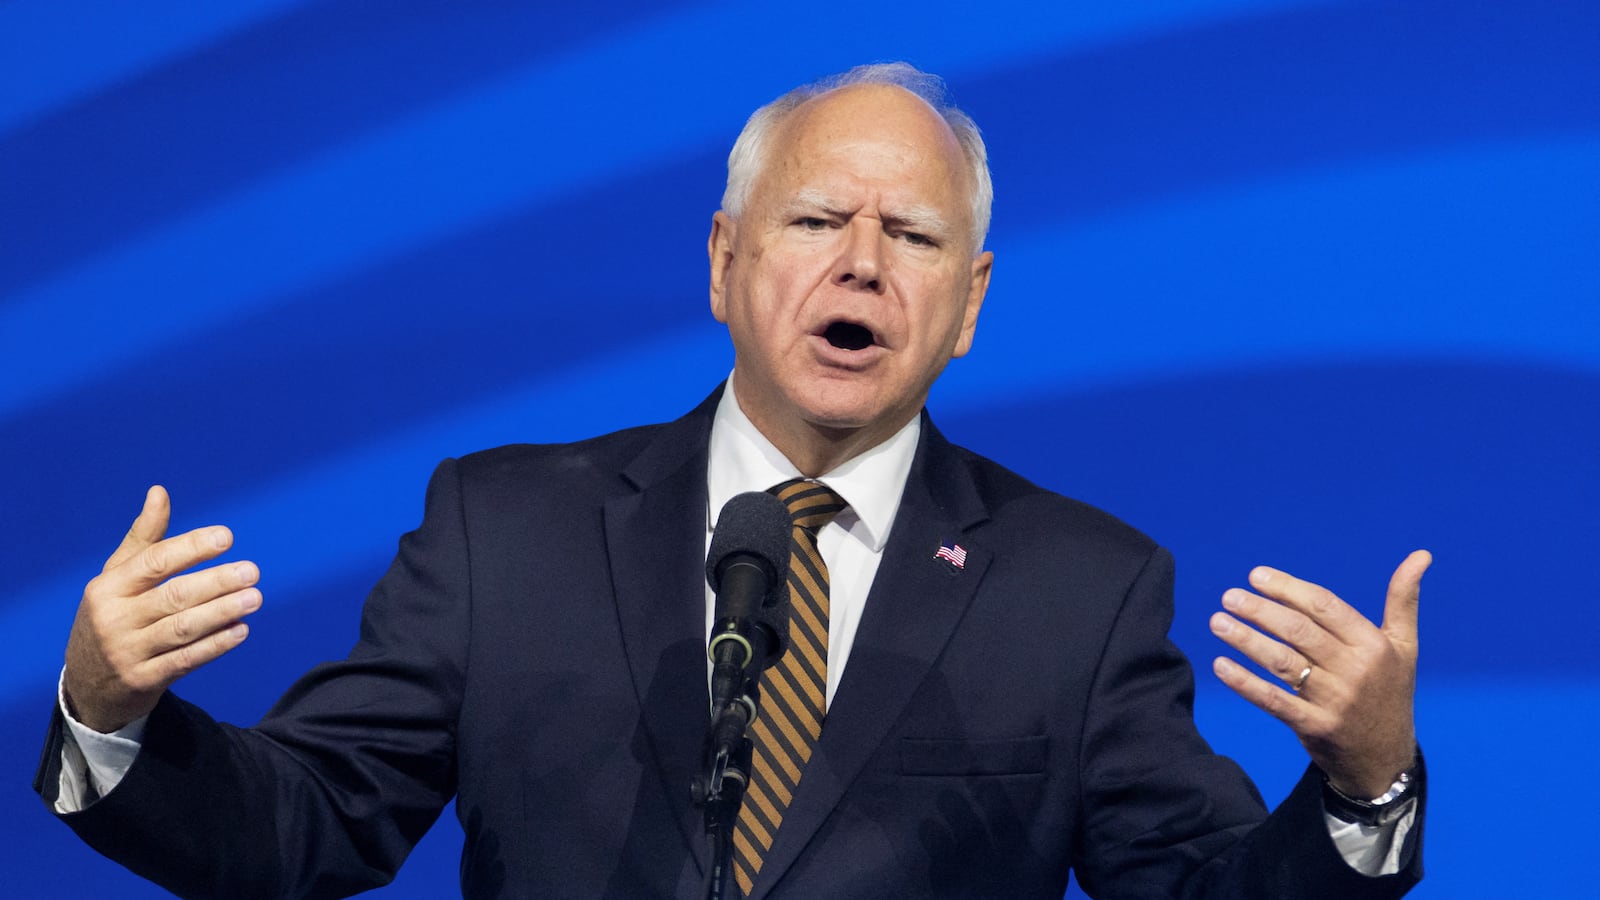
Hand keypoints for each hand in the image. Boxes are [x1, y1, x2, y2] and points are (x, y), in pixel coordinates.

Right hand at [63, 486, 261, 732]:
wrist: (88, 684)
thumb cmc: (113, 615)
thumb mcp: (117, 577)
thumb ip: (144, 537)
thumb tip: (160, 491)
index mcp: (108, 587)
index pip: (154, 562)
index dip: (191, 547)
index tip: (227, 536)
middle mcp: (114, 619)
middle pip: (173, 596)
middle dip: (216, 582)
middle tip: (252, 571)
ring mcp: (127, 652)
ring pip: (183, 629)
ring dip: (222, 612)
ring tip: (254, 598)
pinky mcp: (143, 680)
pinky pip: (186, 660)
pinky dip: (215, 645)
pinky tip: (241, 630)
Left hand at [1208, 550, 1430, 797]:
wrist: (1386, 760)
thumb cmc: (1389, 691)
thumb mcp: (1404, 646)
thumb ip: (1404, 600)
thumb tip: (1421, 554)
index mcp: (1374, 645)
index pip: (1325, 607)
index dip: (1288, 589)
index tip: (1256, 575)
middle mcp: (1356, 670)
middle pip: (1299, 631)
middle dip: (1260, 611)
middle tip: (1229, 596)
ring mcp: (1335, 700)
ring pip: (1282, 662)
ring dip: (1246, 640)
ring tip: (1218, 621)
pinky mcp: (1315, 727)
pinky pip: (1273, 700)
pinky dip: (1245, 683)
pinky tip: (1220, 665)